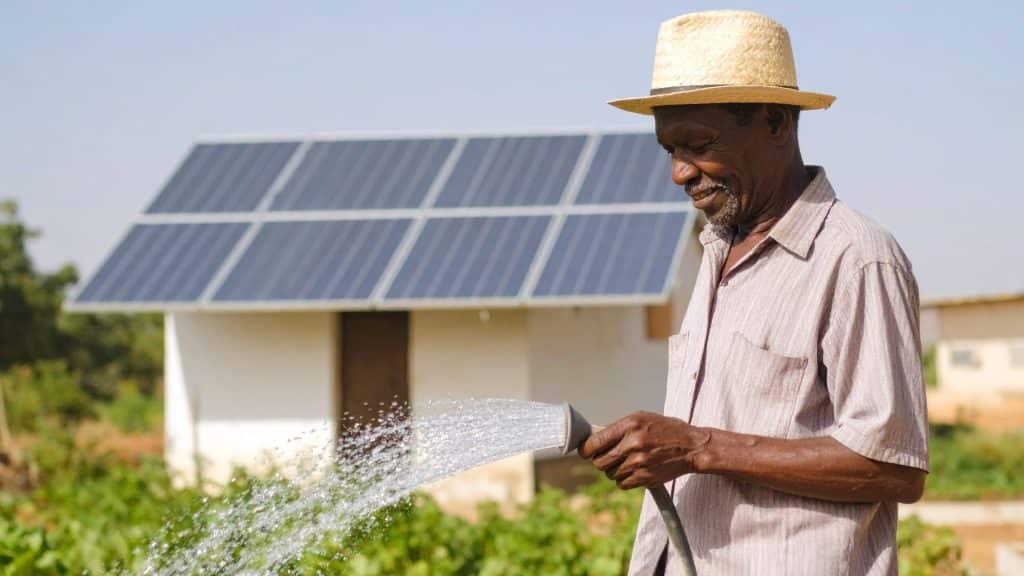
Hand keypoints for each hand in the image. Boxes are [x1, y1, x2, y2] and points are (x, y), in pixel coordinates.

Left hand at [578, 411, 710, 489]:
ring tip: (628, 462)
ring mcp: (639, 463)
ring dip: (615, 470)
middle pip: (599, 462)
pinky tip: (634, 471)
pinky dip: (625, 480)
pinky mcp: (645, 478)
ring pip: (610, 474)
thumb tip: (595, 437)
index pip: (594, 442)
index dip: (586, 449)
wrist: (692, 447)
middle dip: (600, 460)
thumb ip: (619, 428)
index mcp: (629, 425)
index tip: (586, 451)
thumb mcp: (642, 418)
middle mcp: (632, 444)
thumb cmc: (666, 430)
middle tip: (608, 457)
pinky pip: (622, 484)